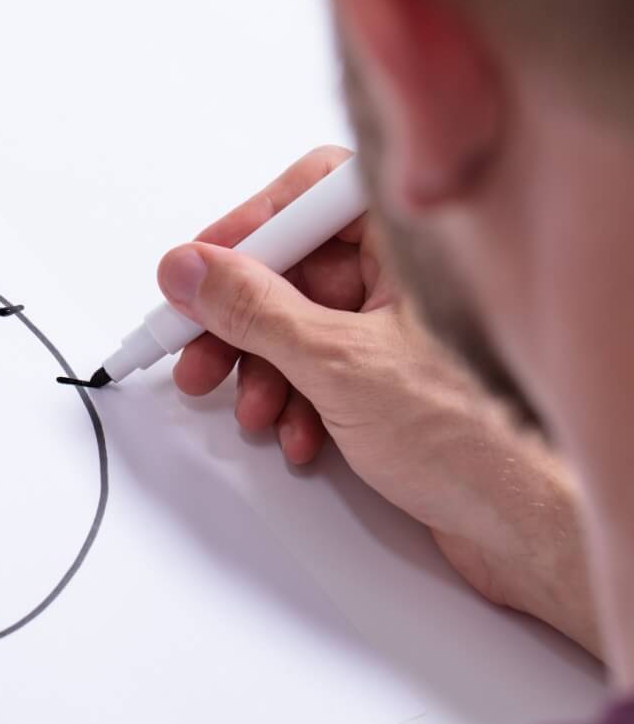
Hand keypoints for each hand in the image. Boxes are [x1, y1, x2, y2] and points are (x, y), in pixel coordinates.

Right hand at [157, 147, 598, 654]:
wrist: (531, 526)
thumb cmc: (482, 441)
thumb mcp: (339, 366)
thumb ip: (254, 311)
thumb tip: (192, 272)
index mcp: (416, 244)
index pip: (311, 197)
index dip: (245, 233)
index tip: (195, 274)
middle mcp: (413, 278)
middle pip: (296, 270)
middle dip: (240, 321)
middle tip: (198, 352)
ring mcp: (405, 330)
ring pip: (301, 329)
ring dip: (264, 372)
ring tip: (252, 410)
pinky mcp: (396, 381)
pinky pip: (322, 372)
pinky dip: (298, 402)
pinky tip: (300, 435)